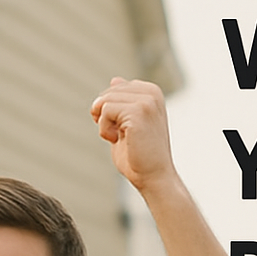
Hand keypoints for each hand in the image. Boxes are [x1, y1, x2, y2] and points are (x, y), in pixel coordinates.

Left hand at [90, 77, 178, 195]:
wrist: (153, 176)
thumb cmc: (139, 155)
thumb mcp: (128, 122)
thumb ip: (122, 101)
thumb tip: (115, 79)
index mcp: (151, 91)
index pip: (112, 89)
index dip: (109, 110)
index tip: (124, 128)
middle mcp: (151, 92)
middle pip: (106, 93)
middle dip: (104, 117)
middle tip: (122, 135)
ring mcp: (146, 101)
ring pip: (103, 101)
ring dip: (104, 124)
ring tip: (122, 137)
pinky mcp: (138, 111)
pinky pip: (104, 111)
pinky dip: (104, 129)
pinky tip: (119, 139)